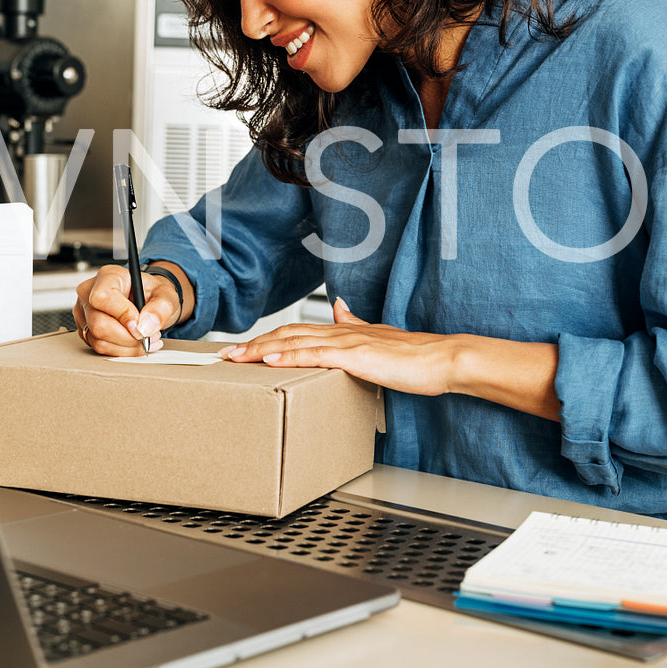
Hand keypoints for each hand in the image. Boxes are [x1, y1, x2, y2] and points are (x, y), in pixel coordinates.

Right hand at [73, 264, 179, 355]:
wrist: (147, 301)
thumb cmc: (152, 293)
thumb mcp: (166, 295)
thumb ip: (161, 307)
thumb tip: (145, 327)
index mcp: (108, 276)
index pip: (102, 297)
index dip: (122, 315)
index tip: (140, 324)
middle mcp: (89, 292)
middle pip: (99, 324)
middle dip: (129, 337)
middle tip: (148, 335)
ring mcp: (84, 313)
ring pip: (99, 340)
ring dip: (127, 346)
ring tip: (145, 338)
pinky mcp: (85, 330)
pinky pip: (100, 348)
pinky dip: (122, 351)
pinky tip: (134, 343)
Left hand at [219, 299, 460, 396]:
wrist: (441, 359)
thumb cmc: (415, 357)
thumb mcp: (379, 338)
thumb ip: (356, 323)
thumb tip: (341, 307)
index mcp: (344, 331)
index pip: (296, 332)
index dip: (268, 338)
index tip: (243, 348)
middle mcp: (341, 332)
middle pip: (287, 334)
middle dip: (253, 345)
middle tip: (224, 354)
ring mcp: (347, 343)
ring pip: (295, 342)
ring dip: (262, 350)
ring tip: (236, 358)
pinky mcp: (356, 356)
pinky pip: (316, 356)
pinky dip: (290, 357)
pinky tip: (271, 360)